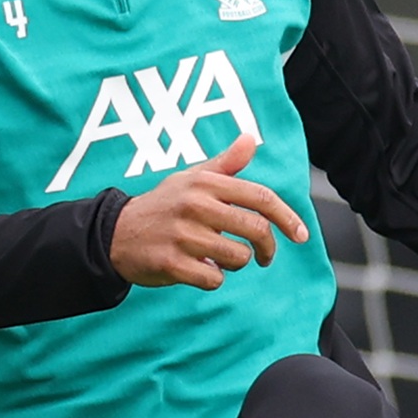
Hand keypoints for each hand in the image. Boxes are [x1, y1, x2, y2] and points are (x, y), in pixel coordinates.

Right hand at [108, 133, 309, 288]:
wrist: (115, 233)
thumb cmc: (163, 205)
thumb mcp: (191, 179)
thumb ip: (225, 165)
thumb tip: (250, 139)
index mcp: (205, 183)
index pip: (261, 197)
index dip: (288, 218)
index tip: (301, 235)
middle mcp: (195, 205)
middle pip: (256, 229)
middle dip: (268, 248)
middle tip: (265, 257)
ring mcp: (182, 235)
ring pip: (238, 257)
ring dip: (237, 264)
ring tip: (221, 259)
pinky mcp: (171, 263)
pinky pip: (214, 279)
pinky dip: (213, 279)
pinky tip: (200, 270)